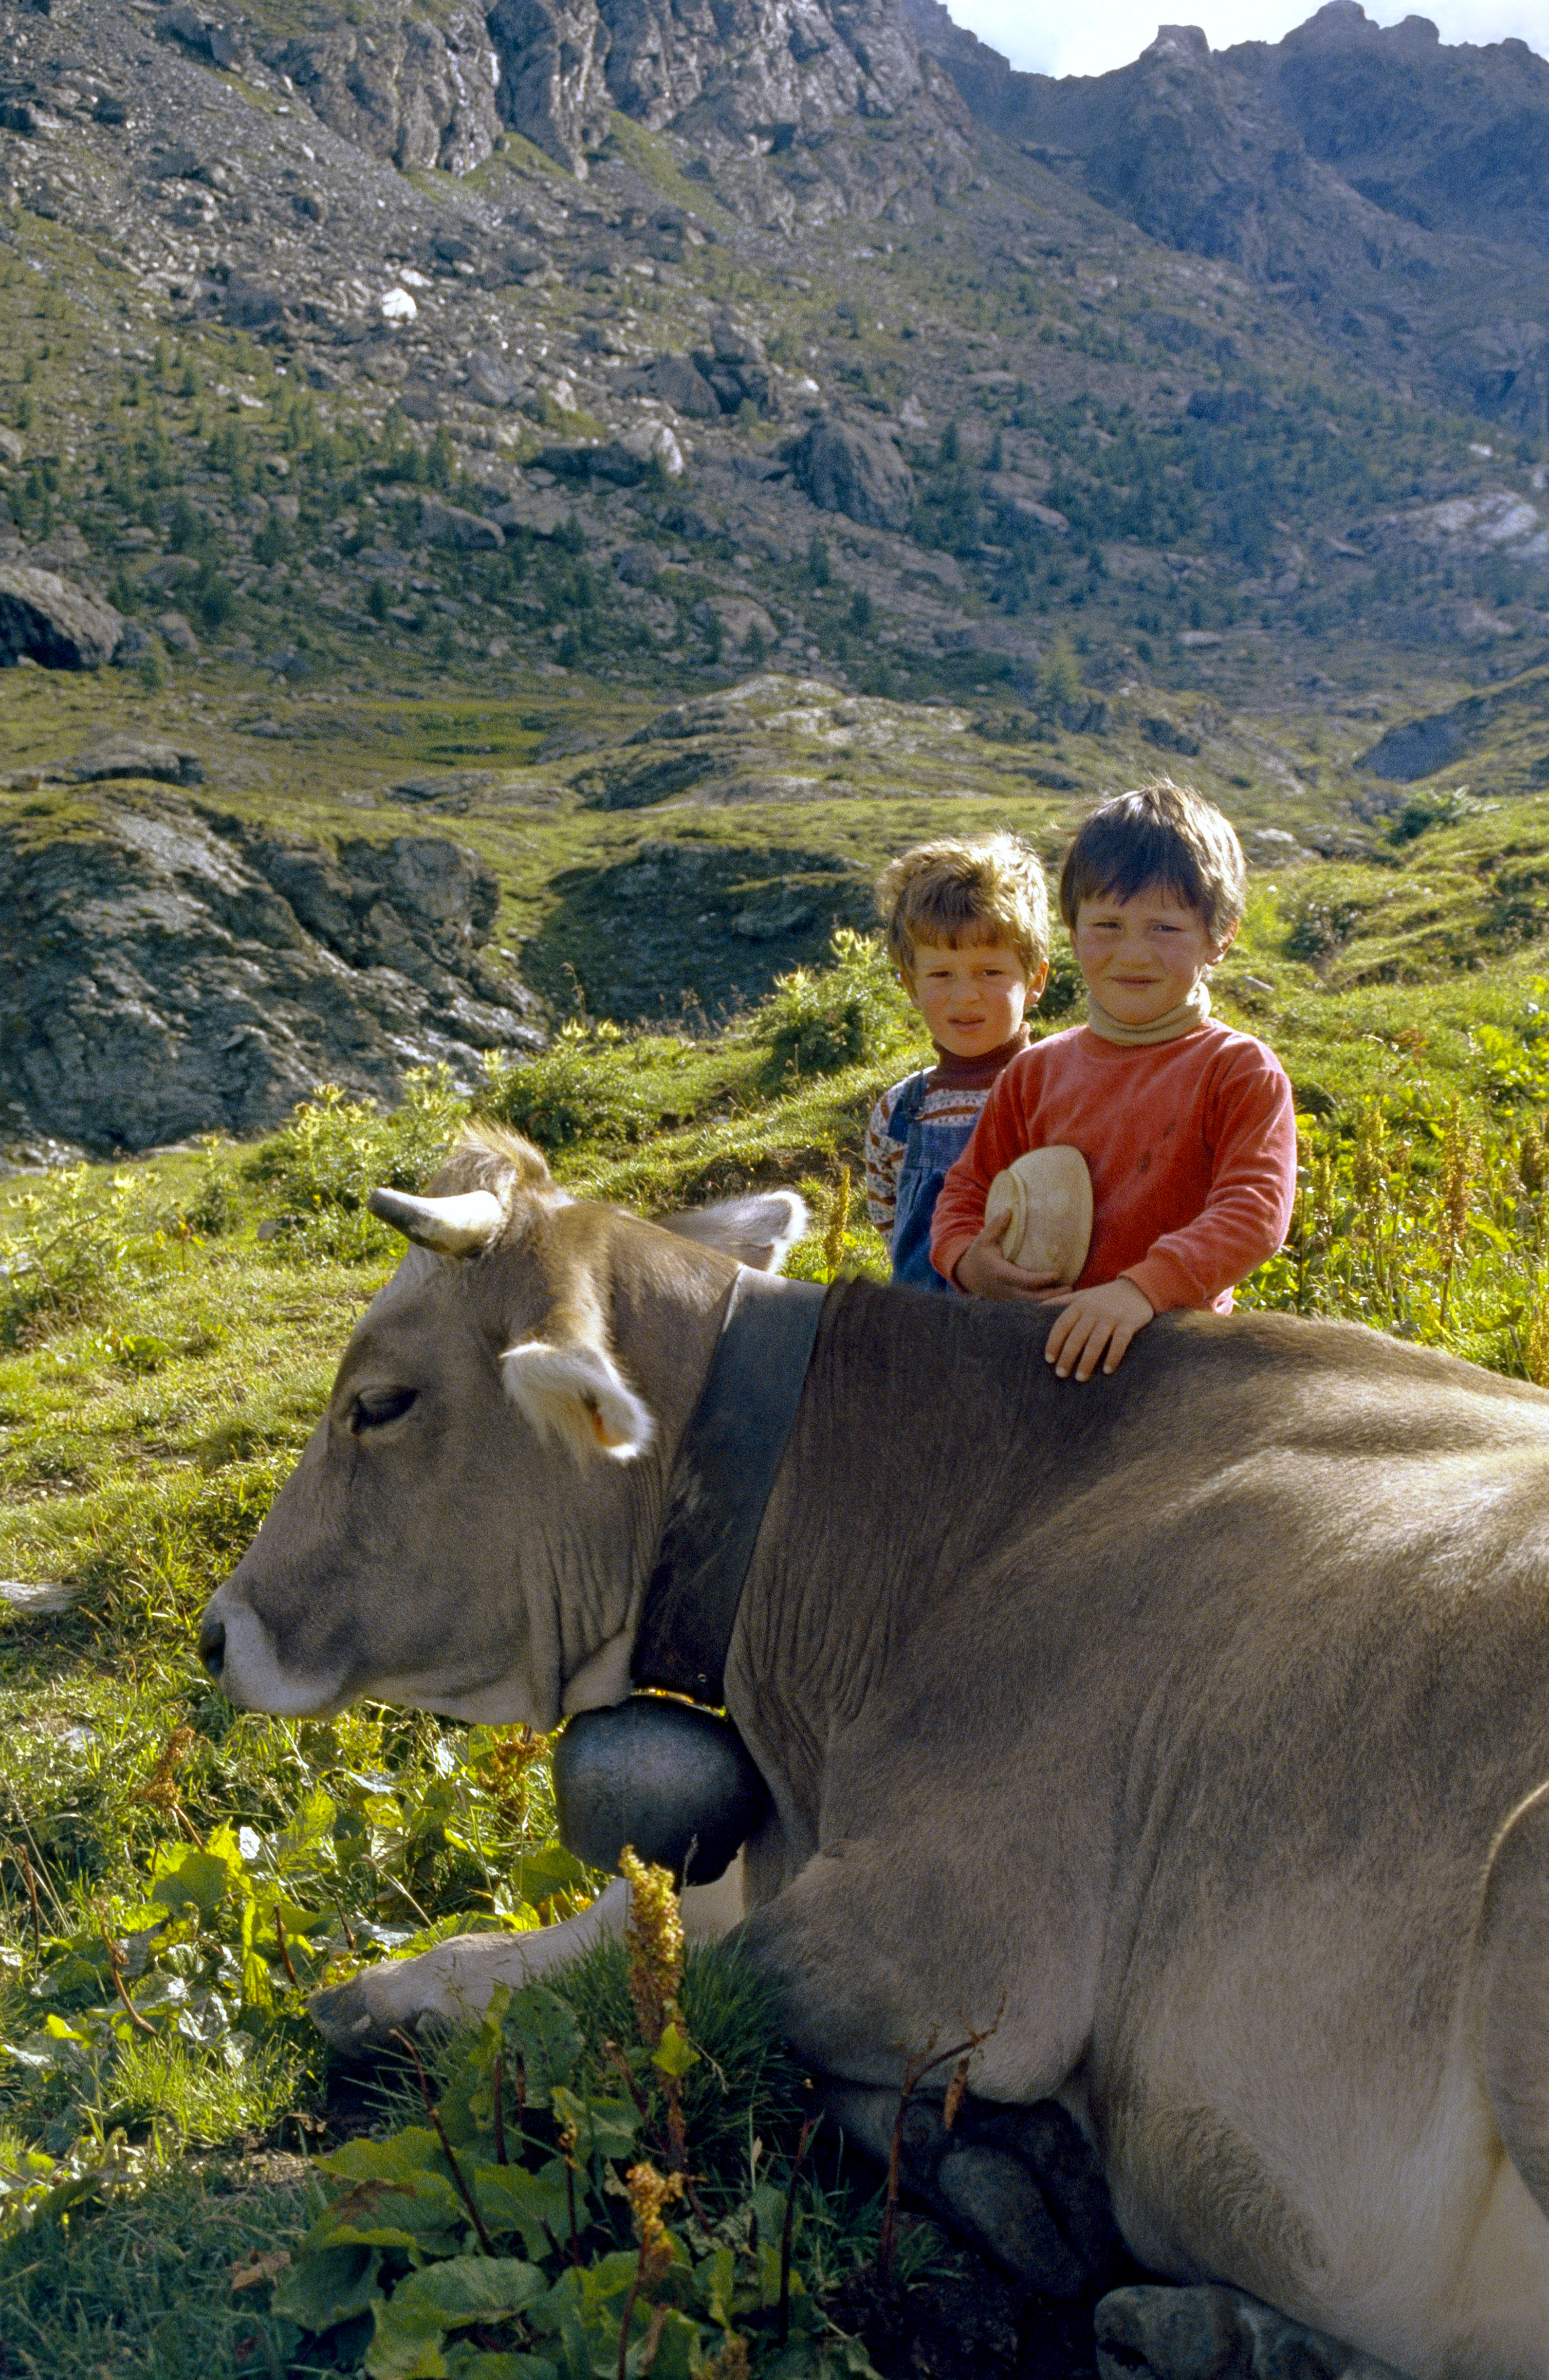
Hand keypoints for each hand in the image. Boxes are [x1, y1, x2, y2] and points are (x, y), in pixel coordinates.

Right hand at [953, 1208, 1065, 1301]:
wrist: (968, 1276)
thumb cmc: (978, 1255)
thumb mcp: (983, 1239)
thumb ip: (997, 1226)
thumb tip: (1009, 1210)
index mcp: (1001, 1273)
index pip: (1025, 1280)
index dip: (1042, 1279)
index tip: (1057, 1273)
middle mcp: (1007, 1288)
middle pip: (1033, 1297)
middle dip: (1052, 1295)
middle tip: (1070, 1288)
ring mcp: (1010, 1296)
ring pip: (1033, 1302)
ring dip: (1051, 1299)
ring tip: (1068, 1290)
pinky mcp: (1013, 1299)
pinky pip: (1030, 1301)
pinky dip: (1044, 1299)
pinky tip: (1057, 1292)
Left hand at [1040, 1278, 1154, 1380]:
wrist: (1137, 1288)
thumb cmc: (1104, 1296)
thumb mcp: (1082, 1295)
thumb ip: (1061, 1301)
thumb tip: (1036, 1307)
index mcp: (1080, 1305)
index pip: (1062, 1324)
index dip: (1054, 1342)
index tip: (1049, 1359)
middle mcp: (1094, 1311)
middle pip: (1077, 1336)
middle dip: (1067, 1357)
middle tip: (1061, 1374)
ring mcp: (1112, 1317)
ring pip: (1096, 1342)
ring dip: (1087, 1361)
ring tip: (1080, 1378)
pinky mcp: (1129, 1323)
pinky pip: (1120, 1342)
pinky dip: (1113, 1357)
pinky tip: (1107, 1371)